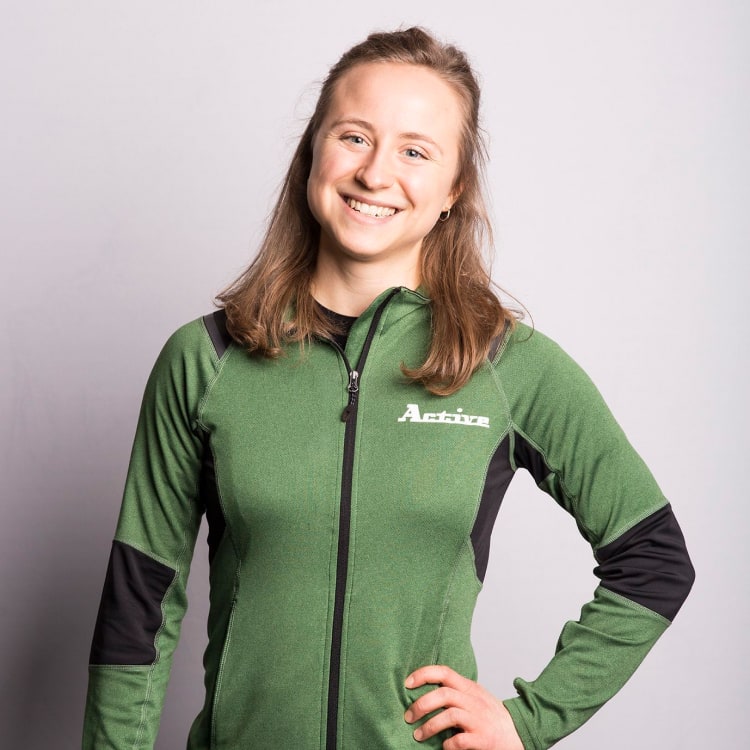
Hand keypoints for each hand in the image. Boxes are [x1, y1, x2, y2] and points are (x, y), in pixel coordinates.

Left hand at [404, 665, 523, 748]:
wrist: (519, 734)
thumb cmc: (491, 716)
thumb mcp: (475, 696)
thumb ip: (456, 691)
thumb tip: (426, 690)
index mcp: (469, 688)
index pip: (444, 672)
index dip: (424, 674)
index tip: (407, 683)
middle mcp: (474, 701)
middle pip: (443, 694)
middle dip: (421, 705)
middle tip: (408, 717)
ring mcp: (479, 720)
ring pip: (449, 716)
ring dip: (429, 726)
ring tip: (418, 735)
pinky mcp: (483, 739)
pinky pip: (460, 740)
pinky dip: (447, 744)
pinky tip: (443, 747)